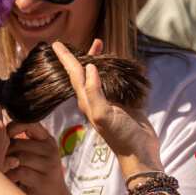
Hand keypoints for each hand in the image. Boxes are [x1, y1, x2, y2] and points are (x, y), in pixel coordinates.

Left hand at [5, 122, 66, 194]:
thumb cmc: (37, 178)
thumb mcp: (34, 157)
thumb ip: (20, 144)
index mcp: (47, 140)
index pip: (30, 123)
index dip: (13, 127)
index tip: (2, 135)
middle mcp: (50, 150)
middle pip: (19, 144)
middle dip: (3, 152)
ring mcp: (49, 166)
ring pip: (19, 157)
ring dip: (5, 165)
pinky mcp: (45, 181)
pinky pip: (21, 172)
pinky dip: (10, 176)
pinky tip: (6, 181)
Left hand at [52, 41, 162, 175]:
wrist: (140, 153)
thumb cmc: (121, 137)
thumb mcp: (103, 115)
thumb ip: (94, 92)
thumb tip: (89, 67)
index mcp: (86, 101)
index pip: (73, 75)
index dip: (65, 58)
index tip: (55, 44)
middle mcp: (94, 100)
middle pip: (82, 73)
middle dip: (78, 56)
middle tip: (74, 41)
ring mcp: (109, 101)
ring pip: (99, 75)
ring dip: (97, 60)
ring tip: (99, 44)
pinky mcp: (122, 103)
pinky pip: (114, 80)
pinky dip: (114, 69)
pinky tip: (116, 63)